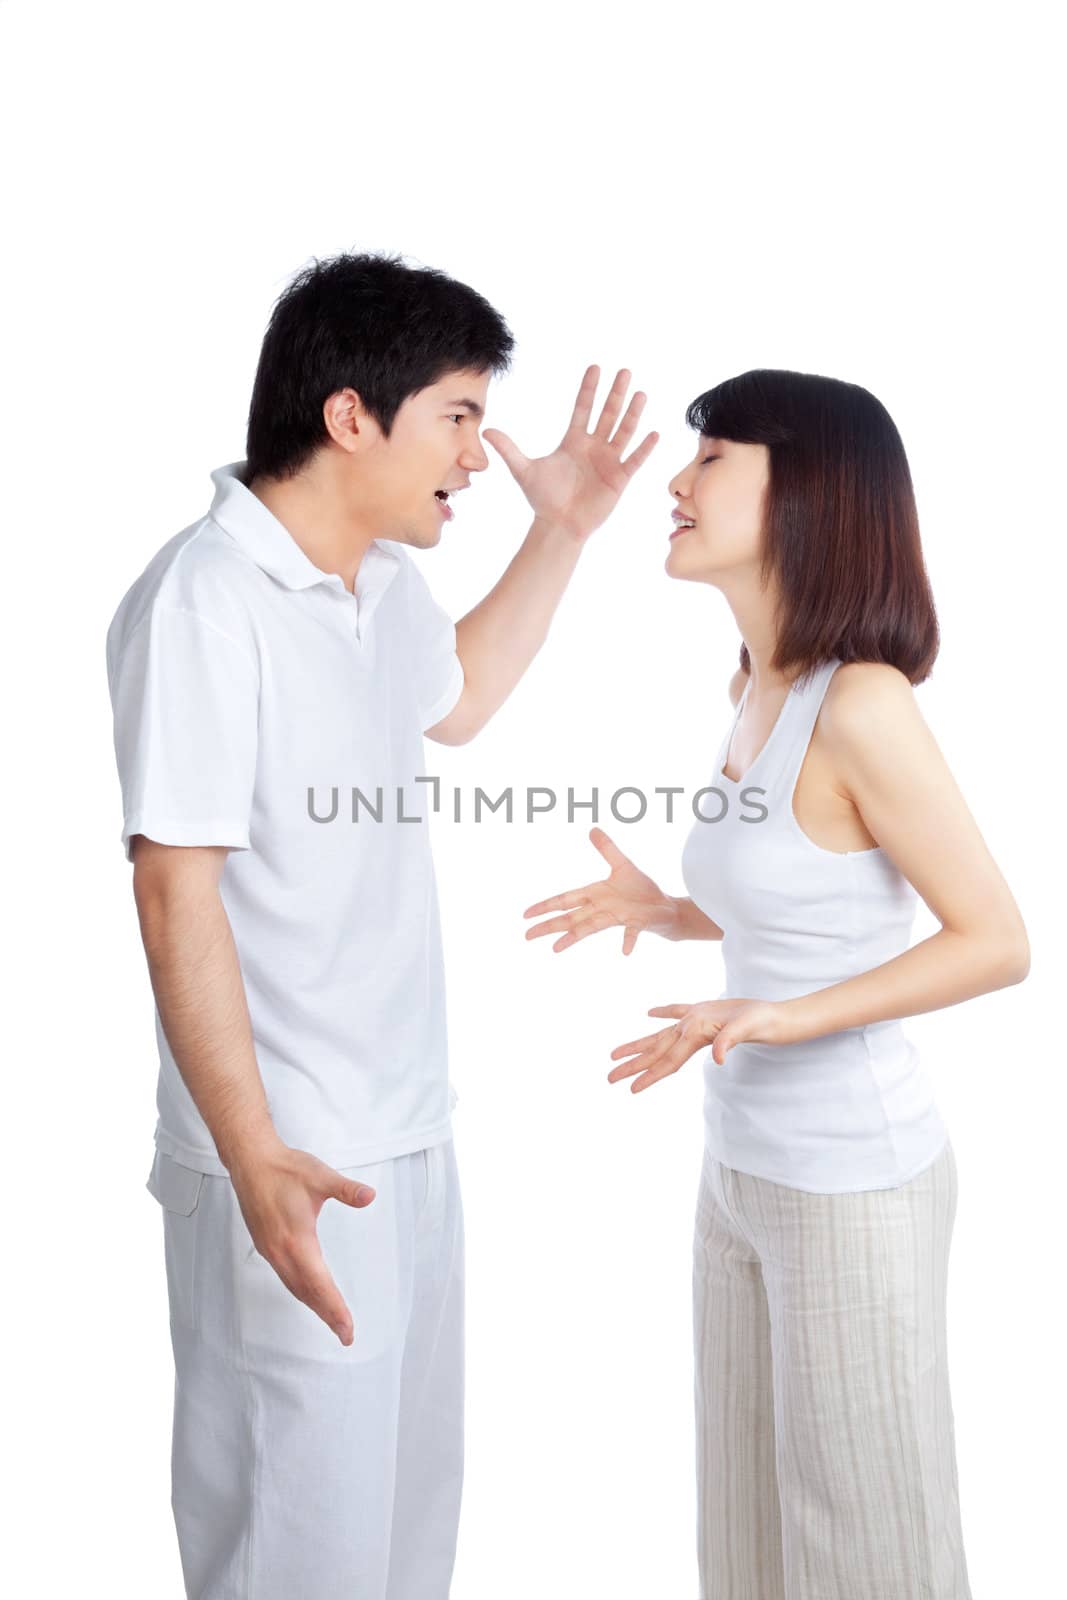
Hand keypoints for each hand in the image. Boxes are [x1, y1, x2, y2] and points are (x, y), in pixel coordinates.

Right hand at [228, 1143, 375, 1345]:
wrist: (250, 1161)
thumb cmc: (286, 1169)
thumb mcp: (321, 1176)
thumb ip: (346, 1189)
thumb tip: (370, 1196)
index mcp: (297, 1241)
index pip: (320, 1284)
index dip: (335, 1308)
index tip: (347, 1328)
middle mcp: (281, 1252)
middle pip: (307, 1294)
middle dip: (327, 1315)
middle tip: (345, 1335)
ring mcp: (271, 1250)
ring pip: (294, 1287)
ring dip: (313, 1306)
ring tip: (331, 1320)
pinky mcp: (265, 1244)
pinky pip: (285, 1277)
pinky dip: (300, 1292)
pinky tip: (308, 1293)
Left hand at [482, 365, 658, 539]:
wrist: (558, 525)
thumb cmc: (543, 499)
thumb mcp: (524, 470)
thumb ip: (509, 449)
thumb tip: (487, 431)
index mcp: (573, 441)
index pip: (583, 408)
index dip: (589, 389)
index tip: (595, 368)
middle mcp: (593, 447)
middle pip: (607, 414)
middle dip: (615, 393)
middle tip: (624, 371)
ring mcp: (608, 461)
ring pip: (623, 432)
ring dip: (632, 413)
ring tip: (640, 393)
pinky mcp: (619, 478)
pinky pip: (634, 460)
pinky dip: (644, 448)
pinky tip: (653, 433)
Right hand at [524, 827, 677, 955]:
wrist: (667, 909)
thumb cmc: (643, 891)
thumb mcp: (623, 865)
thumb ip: (607, 849)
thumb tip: (592, 828)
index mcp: (595, 895)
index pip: (565, 900)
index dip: (546, 906)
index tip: (526, 914)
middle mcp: (602, 909)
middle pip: (570, 918)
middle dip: (548, 925)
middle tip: (527, 936)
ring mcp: (618, 917)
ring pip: (591, 926)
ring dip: (574, 936)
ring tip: (555, 948)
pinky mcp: (637, 923)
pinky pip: (631, 932)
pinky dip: (628, 940)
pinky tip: (625, 952)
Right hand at [607, 997, 789, 1091]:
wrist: (778, 1012)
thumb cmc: (766, 1020)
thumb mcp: (751, 1028)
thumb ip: (729, 1040)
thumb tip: (715, 1058)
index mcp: (698, 1027)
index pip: (669, 1058)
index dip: (649, 1075)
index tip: (631, 1089)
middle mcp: (692, 1021)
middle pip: (657, 1048)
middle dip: (633, 1064)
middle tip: (610, 1077)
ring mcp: (697, 1017)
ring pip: (661, 1035)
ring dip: (639, 1046)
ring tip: (616, 1053)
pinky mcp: (705, 1014)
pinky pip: (677, 1013)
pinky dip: (662, 1013)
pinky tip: (649, 1013)